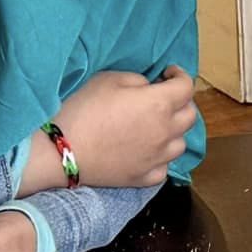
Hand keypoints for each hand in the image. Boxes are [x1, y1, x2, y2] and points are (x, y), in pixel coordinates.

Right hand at [48, 67, 195, 187]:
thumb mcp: (108, 79)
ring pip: (181, 143)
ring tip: (158, 125)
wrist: (60, 152)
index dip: (180, 75)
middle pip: (190, 115)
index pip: (186, 87)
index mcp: (160, 104)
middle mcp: (166, 132)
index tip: (168, 73)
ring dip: (174, 131)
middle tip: (165, 97)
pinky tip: (149, 151)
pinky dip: (161, 158)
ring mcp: (157, 158)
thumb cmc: (83, 110)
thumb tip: (149, 88)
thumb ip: (137, 80)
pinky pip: (164, 167)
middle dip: (182, 102)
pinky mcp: (144, 178)